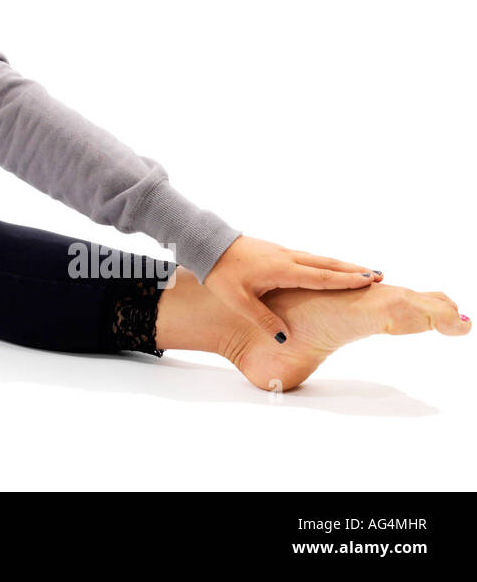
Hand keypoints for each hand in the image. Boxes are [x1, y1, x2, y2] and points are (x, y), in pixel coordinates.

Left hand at [200, 235, 382, 343]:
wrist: (205, 245)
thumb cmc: (220, 273)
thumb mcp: (238, 301)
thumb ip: (263, 320)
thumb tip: (286, 339)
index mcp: (281, 270)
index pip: (321, 277)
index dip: (346, 280)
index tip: (369, 281)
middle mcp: (286, 258)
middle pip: (326, 265)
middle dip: (353, 270)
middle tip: (379, 275)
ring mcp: (281, 253)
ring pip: (318, 259)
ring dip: (341, 265)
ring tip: (362, 271)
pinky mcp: (275, 252)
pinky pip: (307, 258)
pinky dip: (324, 263)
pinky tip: (329, 268)